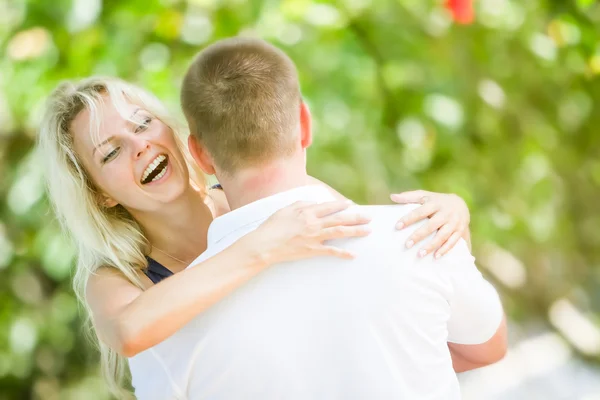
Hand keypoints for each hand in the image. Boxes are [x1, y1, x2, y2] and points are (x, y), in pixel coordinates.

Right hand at [247, 200, 371, 264]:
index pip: (328, 207)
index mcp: (307, 212)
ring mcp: (314, 237)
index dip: (341, 205)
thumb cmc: (272, 226)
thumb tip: (314, 204)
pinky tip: (354, 255)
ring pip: (339, 232)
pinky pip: (331, 252)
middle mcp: (314, 223)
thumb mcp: (286, 209)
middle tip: (369, 217)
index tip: (351, 204)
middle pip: (339, 219)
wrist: (265, 244)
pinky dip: (343, 254)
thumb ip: (301, 205)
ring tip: (368, 231)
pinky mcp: (312, 250)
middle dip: (356, 217)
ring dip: (355, 231)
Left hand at [391, 190, 469, 258]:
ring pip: (442, 235)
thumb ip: (409, 197)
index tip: (397, 226)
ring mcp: (454, 222)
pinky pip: (453, 242)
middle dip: (419, 235)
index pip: (420, 212)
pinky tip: (435, 257)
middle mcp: (445, 213)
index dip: (409, 219)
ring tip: (419, 254)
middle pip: (431, 225)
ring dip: (431, 246)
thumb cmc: (437, 201)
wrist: (461, 203)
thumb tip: (392, 197)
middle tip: (407, 245)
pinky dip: (444, 250)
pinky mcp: (460, 231)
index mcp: (435, 203)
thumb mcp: (424, 196)